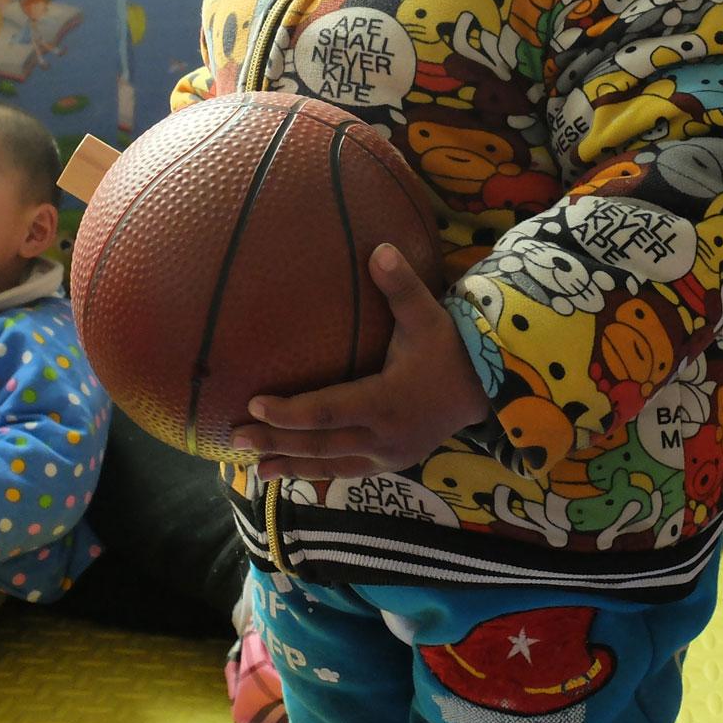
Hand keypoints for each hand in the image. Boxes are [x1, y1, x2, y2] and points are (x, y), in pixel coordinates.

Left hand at [232, 244, 487, 480]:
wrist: (487, 389)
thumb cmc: (452, 349)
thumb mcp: (428, 316)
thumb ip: (401, 286)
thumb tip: (379, 249)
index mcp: (386, 401)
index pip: (327, 410)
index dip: (289, 412)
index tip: (254, 403)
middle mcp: (384, 436)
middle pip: (320, 445)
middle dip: (277, 443)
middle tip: (235, 439)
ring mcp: (388, 455)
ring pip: (331, 465)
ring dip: (292, 466)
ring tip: (256, 472)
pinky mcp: (392, 462)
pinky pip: (348, 472)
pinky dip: (320, 473)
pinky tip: (296, 473)